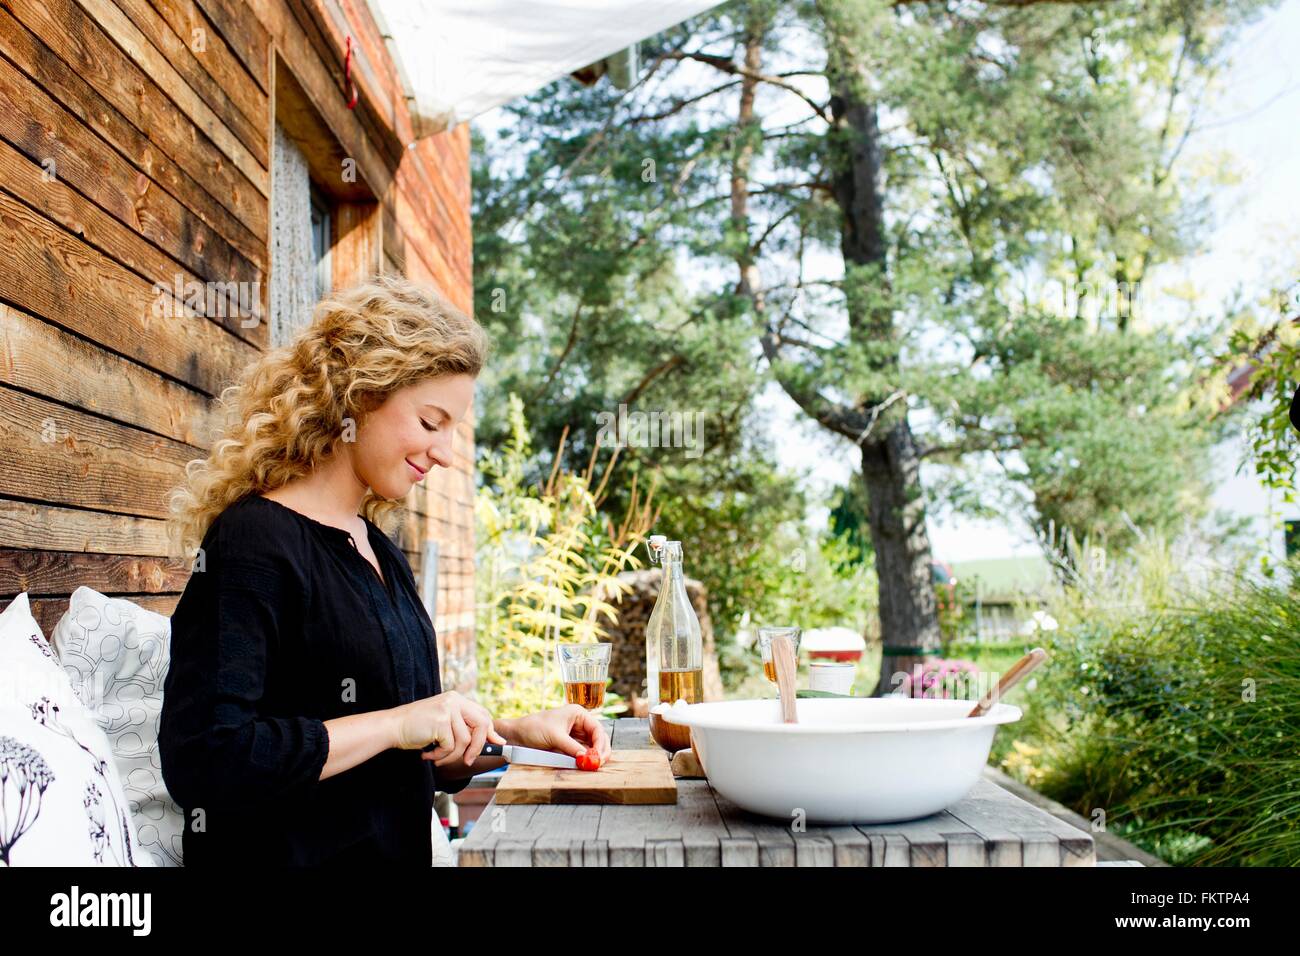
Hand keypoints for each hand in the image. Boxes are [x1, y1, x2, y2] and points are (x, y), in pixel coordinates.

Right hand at [391, 691, 506, 768]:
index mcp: (457, 699)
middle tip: (468, 761)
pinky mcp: (440, 721)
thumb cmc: (417, 728)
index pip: (482, 714)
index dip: (491, 731)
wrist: (392, 727)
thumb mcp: (444, 723)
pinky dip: (440, 756)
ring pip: (465, 741)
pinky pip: (451, 747)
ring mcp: (447, 710)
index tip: (497, 744)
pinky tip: (428, 754)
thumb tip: (493, 740)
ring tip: (436, 757)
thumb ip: (464, 727)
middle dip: (477, 747)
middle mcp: (454, 701)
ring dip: (451, 756)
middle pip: (481, 725)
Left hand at [507, 705, 611, 764]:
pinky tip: (584, 765)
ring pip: (592, 748)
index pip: (597, 729)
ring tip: (590, 766)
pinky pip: (582, 754)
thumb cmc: (533, 728)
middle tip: (597, 764)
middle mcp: (580, 724)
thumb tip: (586, 758)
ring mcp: (575, 736)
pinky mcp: (570, 747)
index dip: (600, 743)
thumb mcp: (555, 737)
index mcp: (578, 714)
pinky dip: (585, 760)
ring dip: (593, 757)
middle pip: (598, 739)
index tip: (598, 756)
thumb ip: (572, 747)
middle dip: (600, 751)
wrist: (517, 736)